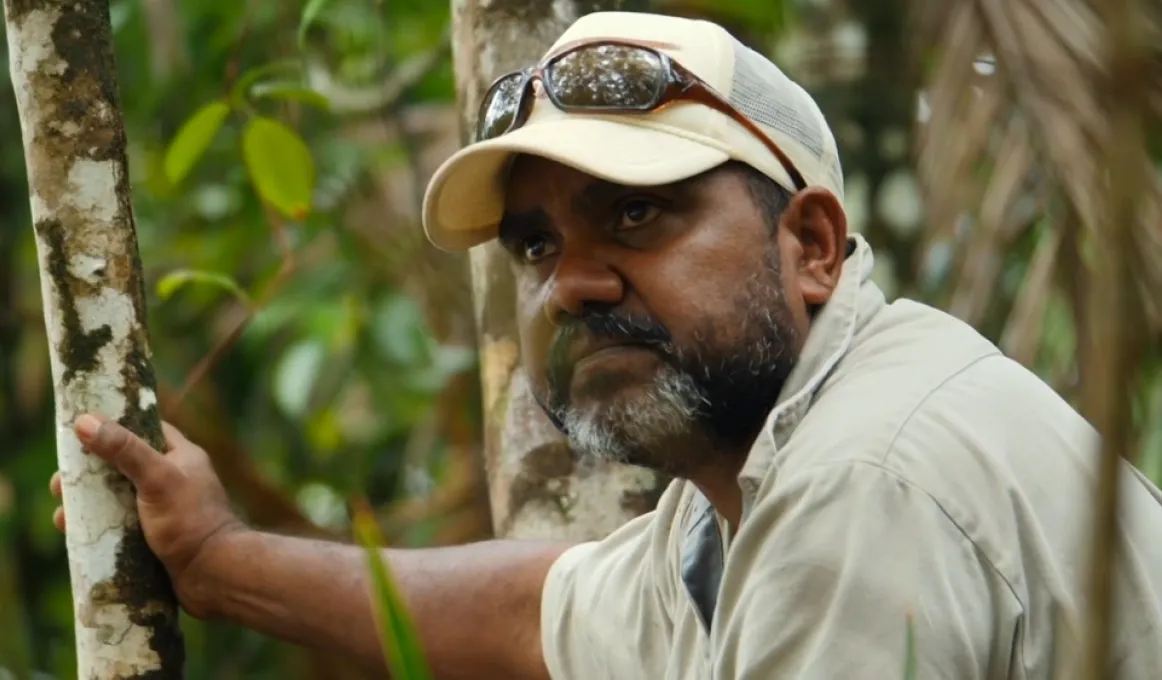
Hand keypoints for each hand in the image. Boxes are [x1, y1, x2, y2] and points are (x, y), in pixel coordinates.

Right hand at [50, 414, 245, 618]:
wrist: (215, 576)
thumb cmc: (190, 521)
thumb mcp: (157, 478)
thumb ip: (125, 450)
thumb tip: (85, 421)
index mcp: (182, 457)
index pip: (145, 430)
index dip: (114, 426)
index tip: (80, 429)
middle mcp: (173, 481)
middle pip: (123, 467)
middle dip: (90, 474)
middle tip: (59, 483)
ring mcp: (163, 511)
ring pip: (117, 500)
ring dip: (87, 504)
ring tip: (61, 514)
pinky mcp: (154, 539)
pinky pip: (119, 527)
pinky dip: (96, 528)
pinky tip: (73, 534)